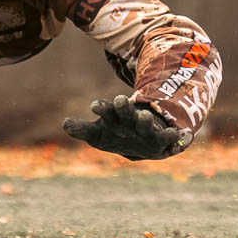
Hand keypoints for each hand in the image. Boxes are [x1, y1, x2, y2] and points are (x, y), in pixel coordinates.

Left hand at [62, 95, 188, 160]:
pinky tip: (173, 134)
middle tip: (119, 99)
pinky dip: (171, 135)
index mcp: (113, 117)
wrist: (143, 139)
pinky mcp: (161, 138)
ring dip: (145, 118)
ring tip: (144, 115)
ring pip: (145, 121)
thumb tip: (64, 124)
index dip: (101, 107)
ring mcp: (146, 127)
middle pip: (125, 110)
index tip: (94, 106)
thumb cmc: (117, 133)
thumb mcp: (97, 134)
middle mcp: (129, 119)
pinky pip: (168, 136)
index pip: (105, 110)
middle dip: (122, 106)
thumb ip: (81, 129)